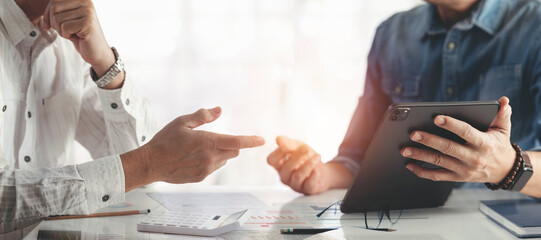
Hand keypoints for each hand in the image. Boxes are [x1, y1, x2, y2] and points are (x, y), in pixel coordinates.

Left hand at [42, 0, 115, 78]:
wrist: (98, 52)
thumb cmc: (81, 36)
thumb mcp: (68, 19)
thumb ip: (57, 10)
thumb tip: (41, 13)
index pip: (54, 1)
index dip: (48, 15)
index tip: (54, 25)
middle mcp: (86, 2)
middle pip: (54, 8)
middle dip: (55, 23)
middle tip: (67, 30)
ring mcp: (87, 12)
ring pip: (57, 19)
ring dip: (62, 31)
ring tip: (74, 33)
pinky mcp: (87, 23)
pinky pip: (64, 27)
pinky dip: (67, 35)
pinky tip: (78, 37)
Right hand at [121, 107, 264, 189]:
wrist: (151, 163)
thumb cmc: (165, 140)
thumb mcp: (182, 122)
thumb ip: (203, 116)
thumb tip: (219, 110)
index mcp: (207, 142)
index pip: (236, 142)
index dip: (251, 141)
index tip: (261, 140)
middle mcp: (210, 157)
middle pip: (233, 151)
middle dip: (230, 145)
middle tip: (212, 139)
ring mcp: (206, 169)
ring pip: (224, 160)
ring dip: (219, 154)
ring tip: (197, 149)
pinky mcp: (201, 177)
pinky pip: (214, 168)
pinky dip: (210, 162)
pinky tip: (193, 158)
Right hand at [267, 136, 328, 194]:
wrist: (323, 171)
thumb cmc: (306, 159)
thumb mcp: (298, 147)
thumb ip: (288, 143)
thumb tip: (278, 139)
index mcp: (279, 166)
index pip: (271, 160)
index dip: (280, 151)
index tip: (291, 145)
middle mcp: (284, 177)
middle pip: (286, 168)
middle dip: (299, 156)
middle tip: (308, 150)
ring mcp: (295, 185)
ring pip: (298, 175)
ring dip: (309, 164)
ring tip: (317, 156)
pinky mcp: (307, 190)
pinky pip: (309, 184)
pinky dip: (315, 175)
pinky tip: (317, 169)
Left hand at [401, 97, 515, 183]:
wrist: (504, 170)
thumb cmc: (498, 145)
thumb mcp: (503, 129)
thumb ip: (502, 114)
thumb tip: (504, 101)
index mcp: (483, 143)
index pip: (465, 132)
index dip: (451, 124)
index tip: (436, 117)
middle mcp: (473, 157)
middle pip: (447, 148)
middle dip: (429, 140)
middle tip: (413, 134)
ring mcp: (463, 170)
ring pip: (439, 162)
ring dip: (420, 156)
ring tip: (404, 149)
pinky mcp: (457, 177)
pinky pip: (437, 176)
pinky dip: (422, 172)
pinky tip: (409, 165)